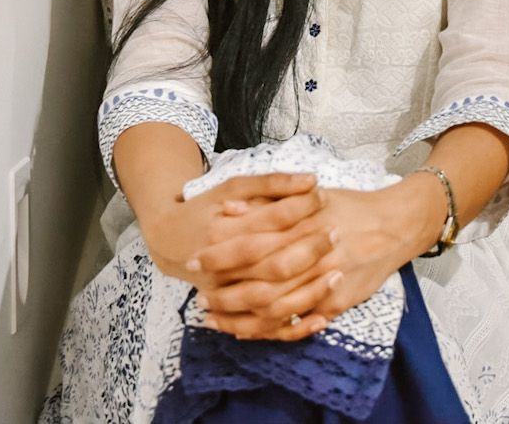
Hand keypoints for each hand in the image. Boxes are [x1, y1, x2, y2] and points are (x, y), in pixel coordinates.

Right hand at [154, 173, 341, 342]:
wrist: (169, 239)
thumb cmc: (208, 207)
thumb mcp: (234, 186)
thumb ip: (272, 183)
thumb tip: (311, 179)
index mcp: (221, 231)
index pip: (269, 220)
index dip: (300, 207)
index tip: (323, 195)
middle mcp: (221, 266)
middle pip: (273, 264)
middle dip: (310, 249)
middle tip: (337, 233)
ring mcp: (225, 293)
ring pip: (271, 301)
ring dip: (308, 292)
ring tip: (339, 275)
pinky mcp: (231, 312)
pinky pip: (266, 328)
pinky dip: (293, 327)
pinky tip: (322, 317)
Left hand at [200, 179, 442, 339]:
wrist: (395, 224)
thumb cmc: (348, 205)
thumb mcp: (309, 194)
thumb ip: (268, 201)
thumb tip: (227, 209)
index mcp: (302, 226)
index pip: (252, 244)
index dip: (221, 255)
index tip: (196, 259)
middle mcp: (312, 257)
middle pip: (259, 282)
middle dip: (225, 292)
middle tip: (199, 296)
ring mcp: (326, 284)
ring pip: (276, 308)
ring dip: (241, 317)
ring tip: (214, 317)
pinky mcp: (337, 303)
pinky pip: (299, 322)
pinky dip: (271, 330)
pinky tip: (247, 331)